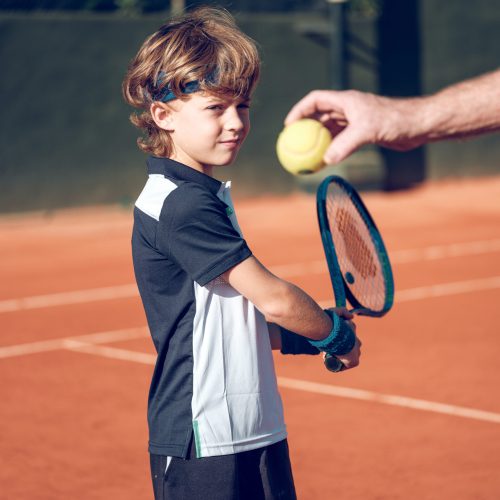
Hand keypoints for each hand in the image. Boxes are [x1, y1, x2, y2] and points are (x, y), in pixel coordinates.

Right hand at [285, 90, 423, 163]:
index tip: (288, 127)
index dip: (299, 111)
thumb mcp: (367, 131)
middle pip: (319, 116)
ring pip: (329, 130)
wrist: (418, 125)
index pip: (315, 100)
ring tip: (306, 156)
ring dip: (317, 142)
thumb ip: (345, 144)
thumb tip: (326, 160)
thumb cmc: (395, 121)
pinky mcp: (362, 133)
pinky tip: (325, 162)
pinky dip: (331, 150)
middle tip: (293, 145)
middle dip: (304, 129)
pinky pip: (340, 141)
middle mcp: (348, 109)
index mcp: (346, 100)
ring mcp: (355, 121)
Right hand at [325, 307, 360, 369]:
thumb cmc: (332, 323)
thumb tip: (352, 317)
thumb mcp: (336, 312)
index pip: (349, 336)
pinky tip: (333, 365)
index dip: (341, 339)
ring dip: (342, 358)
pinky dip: (340, 365)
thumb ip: (343, 311)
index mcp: (353, 330)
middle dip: (343, 349)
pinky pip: (347, 365)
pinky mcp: (355, 361)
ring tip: (331, 357)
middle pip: (351, 347)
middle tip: (331, 349)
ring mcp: (357, 352)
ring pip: (349, 356)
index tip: (332, 341)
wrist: (332, 334)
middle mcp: (358, 342)